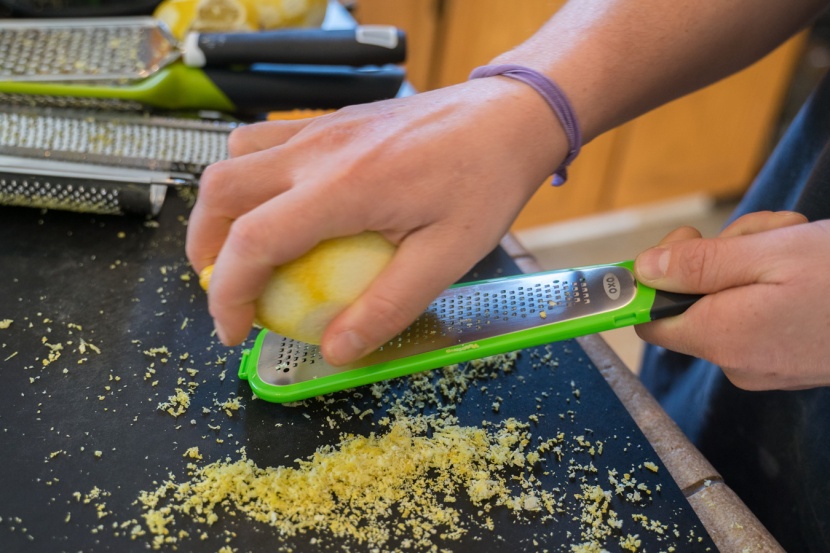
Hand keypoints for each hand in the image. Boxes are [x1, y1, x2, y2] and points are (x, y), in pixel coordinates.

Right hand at [186, 77, 567, 363]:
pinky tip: (279, 207)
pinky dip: (250, 178)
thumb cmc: (486, 181)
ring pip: (234, 158)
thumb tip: (336, 351)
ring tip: (240, 250)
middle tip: (227, 293)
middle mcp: (318, 149)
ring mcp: (321, 128)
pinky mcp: (332, 121)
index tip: (234, 331)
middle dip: (205, 249)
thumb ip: (387, 307)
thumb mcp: (447, 257)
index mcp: (343, 186)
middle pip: (221, 191)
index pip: (252, 241)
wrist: (510, 117)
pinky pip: (265, 141)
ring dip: (222, 208)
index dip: (228, 295)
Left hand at [633, 211, 829, 389]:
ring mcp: (766, 366)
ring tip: (793, 244)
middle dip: (719, 257)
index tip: (686, 240)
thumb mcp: (770, 255)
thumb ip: (699, 265)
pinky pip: (760, 318)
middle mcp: (736, 363)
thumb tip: (643, 270)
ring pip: (730, 303)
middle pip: (693, 303)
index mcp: (720, 338)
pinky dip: (774, 287)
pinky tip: (805, 268)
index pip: (650, 318)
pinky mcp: (791, 362)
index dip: (656, 277)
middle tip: (759, 233)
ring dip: (752, 263)